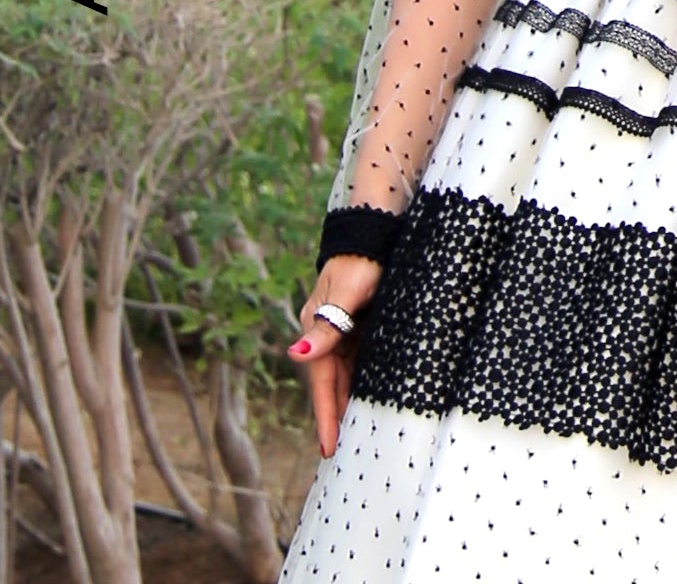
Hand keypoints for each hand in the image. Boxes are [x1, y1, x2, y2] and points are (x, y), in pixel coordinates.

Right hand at [289, 254, 382, 459]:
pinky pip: (360, 359)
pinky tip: (372, 395)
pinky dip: (363, 379)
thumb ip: (326, 326)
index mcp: (317, 327)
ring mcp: (343, 328)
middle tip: (341, 453)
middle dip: (336, 415)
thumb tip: (295, 354)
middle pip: (333, 382)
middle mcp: (327, 331)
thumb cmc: (363, 259)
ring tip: (357, 433)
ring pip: (347, 373)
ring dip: (350, 400)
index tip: (328, 449)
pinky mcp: (360, 322)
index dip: (326, 415)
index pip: (322, 382)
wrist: (375, 229)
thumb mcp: (346, 293)